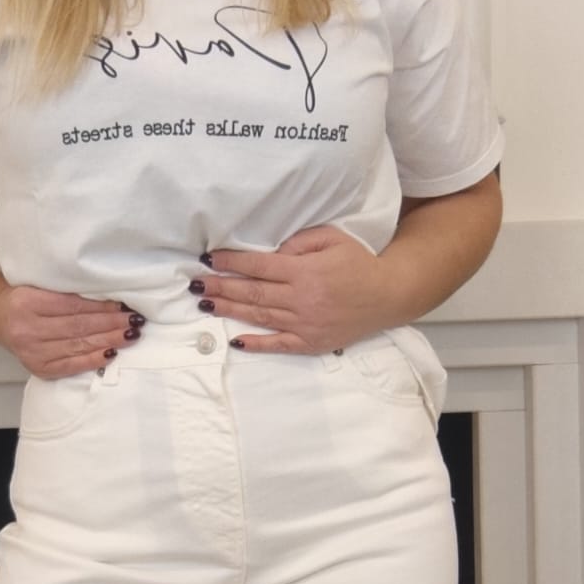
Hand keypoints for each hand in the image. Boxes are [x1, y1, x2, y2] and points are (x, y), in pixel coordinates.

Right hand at [0, 283, 141, 377]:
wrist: (0, 319)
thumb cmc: (26, 300)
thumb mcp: (40, 288)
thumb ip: (67, 293)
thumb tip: (110, 300)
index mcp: (28, 303)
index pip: (72, 306)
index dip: (100, 307)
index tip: (122, 306)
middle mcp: (27, 329)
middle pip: (78, 327)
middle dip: (110, 324)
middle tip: (134, 321)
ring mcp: (32, 352)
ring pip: (78, 346)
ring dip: (108, 341)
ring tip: (129, 335)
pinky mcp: (38, 368)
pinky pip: (71, 365)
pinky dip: (93, 359)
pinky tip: (111, 353)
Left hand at [196, 224, 392, 352]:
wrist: (387, 295)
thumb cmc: (357, 262)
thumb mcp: (331, 239)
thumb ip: (299, 243)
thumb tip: (271, 255)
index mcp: (305, 272)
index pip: (259, 266)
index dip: (231, 262)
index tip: (209, 259)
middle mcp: (301, 299)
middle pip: (253, 293)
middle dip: (221, 286)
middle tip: (195, 284)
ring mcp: (304, 324)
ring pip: (259, 317)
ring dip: (230, 310)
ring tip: (206, 303)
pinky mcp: (310, 343)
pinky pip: (278, 344)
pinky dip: (256, 343)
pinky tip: (234, 339)